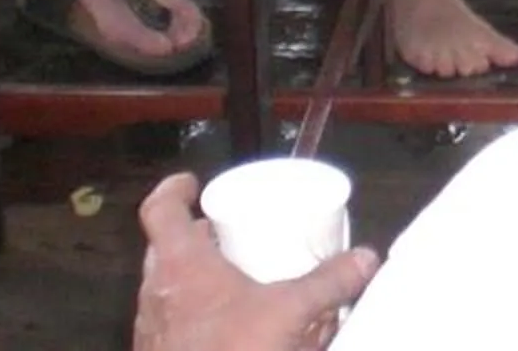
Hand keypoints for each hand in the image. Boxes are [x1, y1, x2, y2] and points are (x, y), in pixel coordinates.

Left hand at [132, 173, 374, 350]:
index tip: (193, 184)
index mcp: (179, 264)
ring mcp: (150, 330)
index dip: (173, 190)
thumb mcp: (290, 314)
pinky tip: (222, 330)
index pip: (160, 210)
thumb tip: (367, 258)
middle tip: (223, 234)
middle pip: (163, 248)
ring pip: (164, 288)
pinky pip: (168, 323)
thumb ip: (328, 284)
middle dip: (193, 237)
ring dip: (190, 278)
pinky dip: (189, 315)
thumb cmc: (234, 349)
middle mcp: (155, 292)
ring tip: (228, 279)